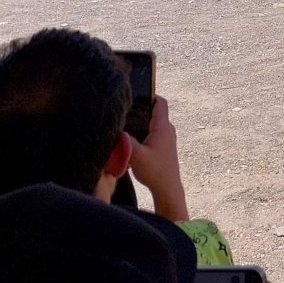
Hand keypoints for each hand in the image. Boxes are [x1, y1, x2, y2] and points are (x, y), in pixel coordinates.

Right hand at [126, 96, 189, 221]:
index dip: (149, 94)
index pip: (159, 102)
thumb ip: (126, 141)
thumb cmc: (155, 171)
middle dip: (138, 110)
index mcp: (162, 127)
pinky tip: (128, 141)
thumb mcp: (136, 155)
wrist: (167, 188)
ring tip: (122, 124)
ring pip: (150, 124)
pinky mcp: (162, 146)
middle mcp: (166, 129)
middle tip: (122, 110)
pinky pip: (150, 133)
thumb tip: (116, 130)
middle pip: (152, 112)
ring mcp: (166, 138)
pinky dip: (141, 133)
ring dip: (138, 123)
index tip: (134, 93)